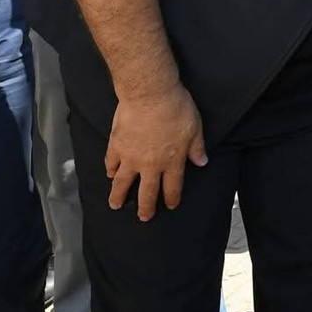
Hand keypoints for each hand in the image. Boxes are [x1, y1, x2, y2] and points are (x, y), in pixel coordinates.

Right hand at [105, 83, 206, 220]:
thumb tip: (202, 162)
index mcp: (172, 161)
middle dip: (145, 208)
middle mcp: (150, 165)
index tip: (170, 205)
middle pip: (147, 193)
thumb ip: (197, 148)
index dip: (171, 199)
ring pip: (123, 183)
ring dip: (119, 196)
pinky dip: (110, 171)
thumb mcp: (195, 128)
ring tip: (115, 205)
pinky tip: (110, 174)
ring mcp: (130, 157)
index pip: (172, 187)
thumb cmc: (176, 108)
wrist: (150, 94)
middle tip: (143, 217)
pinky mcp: (116, 146)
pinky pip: (111, 163)